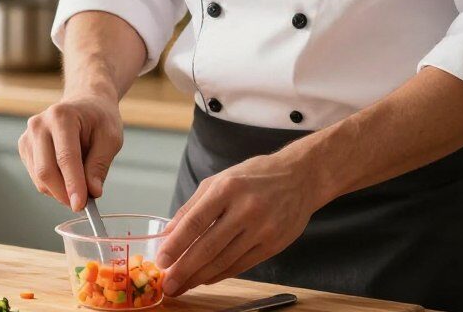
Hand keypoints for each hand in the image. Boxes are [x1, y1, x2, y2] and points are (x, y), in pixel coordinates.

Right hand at [18, 93, 123, 211]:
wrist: (85, 103)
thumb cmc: (99, 119)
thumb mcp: (110, 138)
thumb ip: (100, 165)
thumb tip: (92, 192)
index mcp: (61, 116)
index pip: (65, 157)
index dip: (73, 184)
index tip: (81, 205)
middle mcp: (39, 125)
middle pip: (46, 171)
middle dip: (64, 193)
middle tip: (83, 204)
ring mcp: (28, 136)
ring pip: (39, 179)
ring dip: (60, 191)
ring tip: (80, 183)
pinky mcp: (25, 148)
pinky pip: (36, 178)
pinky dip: (53, 186)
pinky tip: (67, 176)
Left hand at [155, 149, 327, 296]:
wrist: (300, 177)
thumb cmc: (254, 177)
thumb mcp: (219, 180)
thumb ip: (192, 207)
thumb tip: (167, 234)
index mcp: (227, 188)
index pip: (195, 221)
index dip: (176, 244)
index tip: (161, 260)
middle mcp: (246, 209)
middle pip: (209, 246)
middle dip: (184, 269)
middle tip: (168, 284)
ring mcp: (262, 229)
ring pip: (224, 260)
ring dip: (199, 277)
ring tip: (182, 286)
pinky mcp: (274, 244)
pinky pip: (241, 265)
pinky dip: (220, 275)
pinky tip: (205, 279)